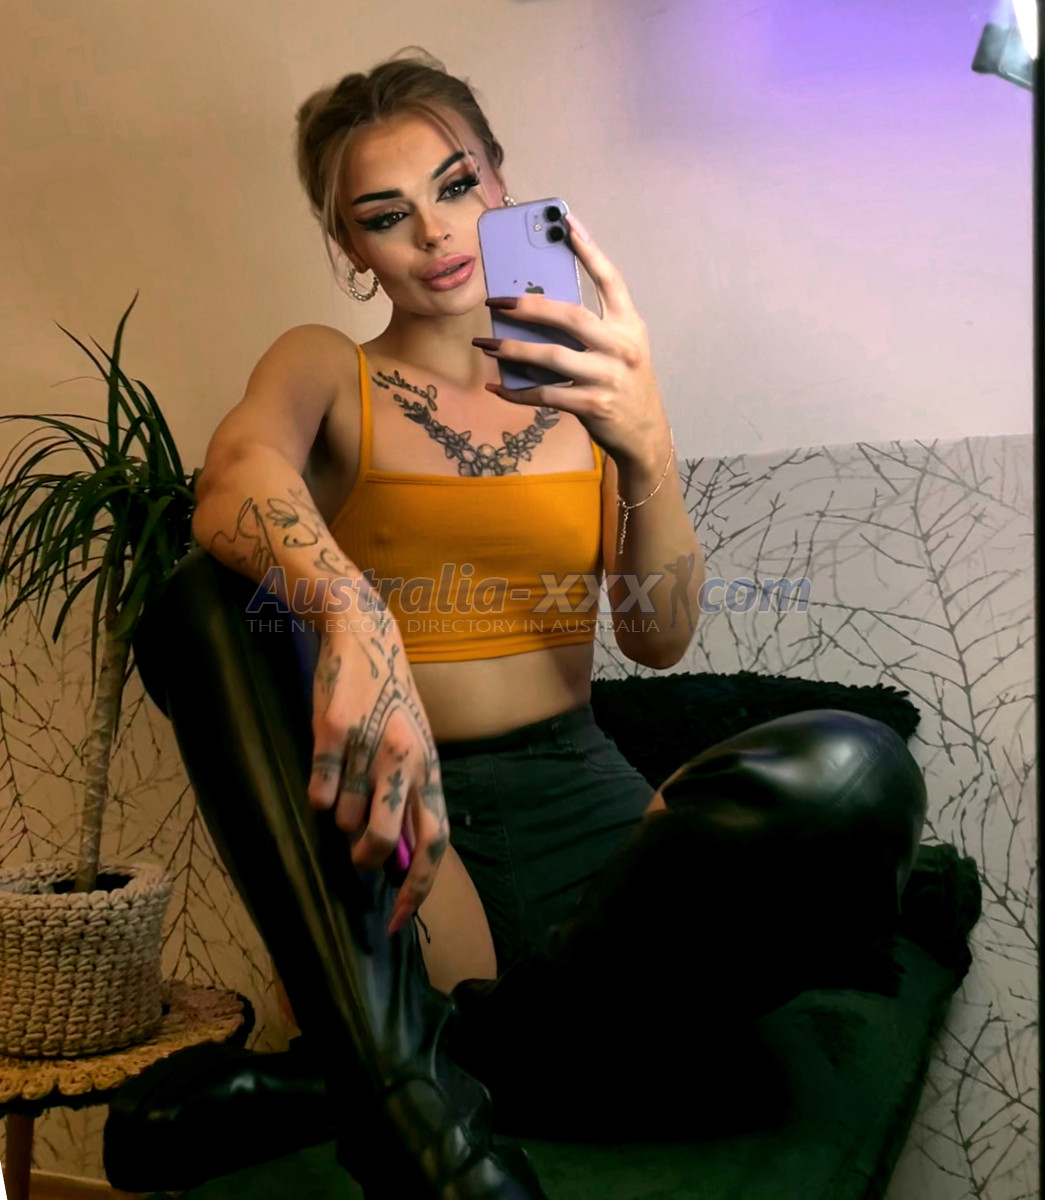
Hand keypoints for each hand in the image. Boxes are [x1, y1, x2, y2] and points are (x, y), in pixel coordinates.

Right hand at [306, 609, 446, 935]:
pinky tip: (323, 772)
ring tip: (343, 783)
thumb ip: (412, 796)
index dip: (418, 887)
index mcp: (430, 767)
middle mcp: (404, 760)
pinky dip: (316, 795)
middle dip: (365, 859)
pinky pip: (318, 792)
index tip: (398, 920)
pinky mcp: (331, 732)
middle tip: (356, 854)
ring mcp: (367, 746)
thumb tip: (400, 859)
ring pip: (343, 819)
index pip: (433, 841)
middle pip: (384, 841)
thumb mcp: (415, 746)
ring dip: (337, 815)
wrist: (364, 636)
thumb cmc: (390, 698)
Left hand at [475, 212, 670, 471]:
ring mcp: (607, 377)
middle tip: (497, 299)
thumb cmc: (624, 383)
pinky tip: (496, 386)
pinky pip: (546, 394)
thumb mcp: (622, 348)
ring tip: (487, 343)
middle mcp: (621, 346)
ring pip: (552, 356)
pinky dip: (517, 392)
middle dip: (530, 305)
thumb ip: (595, 326)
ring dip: (513, 350)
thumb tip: (539, 307)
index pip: (611, 280)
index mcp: (629, 325)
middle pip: (570, 316)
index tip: (566, 222)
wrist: (645, 433)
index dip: (589, 250)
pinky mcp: (592, 405)